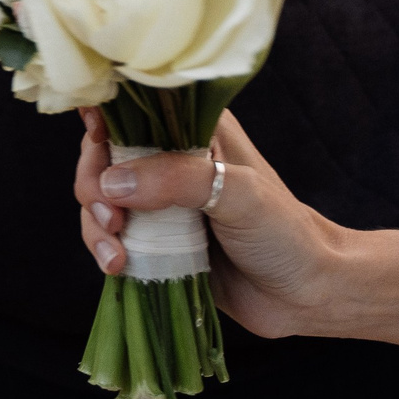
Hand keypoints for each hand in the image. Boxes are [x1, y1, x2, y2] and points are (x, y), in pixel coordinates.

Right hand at [74, 108, 339, 340]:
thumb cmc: (283, 231)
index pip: (134, 105)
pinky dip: (103, 249)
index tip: (94, 138)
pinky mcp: (154, 243)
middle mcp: (171, 160)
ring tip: (116, 254)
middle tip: (111, 217)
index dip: (103, 114)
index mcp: (195, 128)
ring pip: (100, 199)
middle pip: (103, 154)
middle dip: (93, 184)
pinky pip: (110, 237)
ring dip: (95, 224)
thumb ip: (176, 180)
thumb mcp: (239, 193)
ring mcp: (159, 203)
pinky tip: (117, 267)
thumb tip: (111, 183)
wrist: (304, 294)